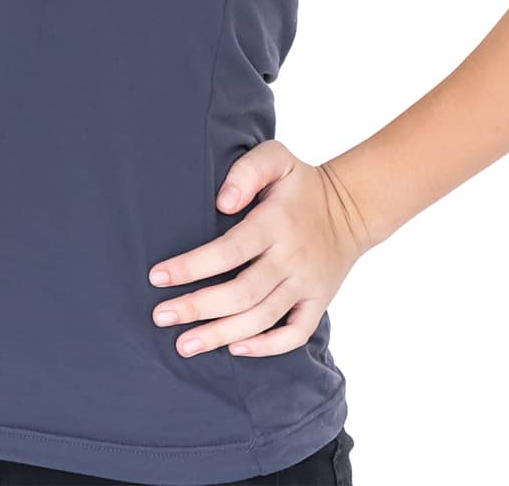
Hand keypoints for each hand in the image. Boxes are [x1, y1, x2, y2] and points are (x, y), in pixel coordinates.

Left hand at [146, 141, 370, 358]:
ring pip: (261, 319)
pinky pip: (294, 335)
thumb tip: (221, 203)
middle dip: (197, 308)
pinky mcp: (318, 302)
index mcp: (276, 223)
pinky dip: (265, 347)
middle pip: (241, 293)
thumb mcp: (276, 158)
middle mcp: (292, 258)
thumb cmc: (300, 183)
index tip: (157, 276)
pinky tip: (234, 349)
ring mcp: (307, 285)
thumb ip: (246, 172)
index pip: (229, 251)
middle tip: (160, 316)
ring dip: (220, 334)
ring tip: (184, 345)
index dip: (192, 267)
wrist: (351, 208)